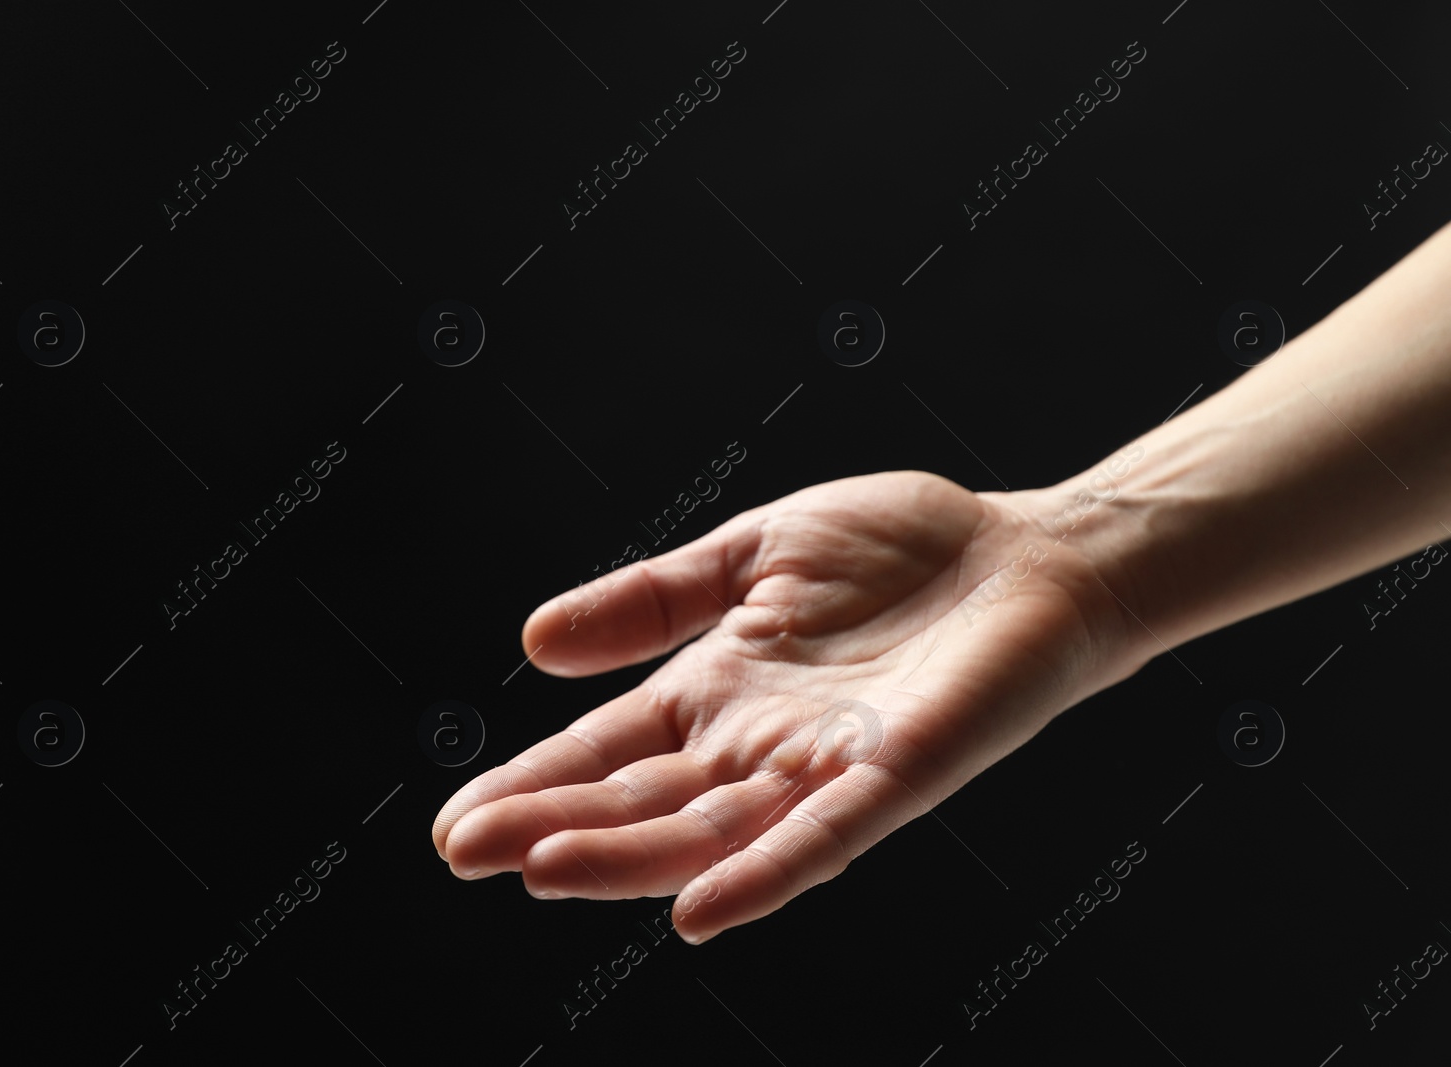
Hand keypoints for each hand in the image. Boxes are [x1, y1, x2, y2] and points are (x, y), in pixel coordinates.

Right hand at [431, 470, 1149, 942]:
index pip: (608, 748)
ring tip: (541, 869)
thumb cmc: (899, 551)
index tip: (455, 824)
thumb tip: (533, 641)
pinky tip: (702, 910)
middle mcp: (760, 742)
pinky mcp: (896, 772)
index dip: (534, 783)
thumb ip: (655, 599)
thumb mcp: (751, 552)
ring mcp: (824, 764)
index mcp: (720, 688)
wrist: (1027, 556)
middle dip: (554, 825)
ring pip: (711, 827)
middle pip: (641, 799)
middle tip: (464, 852)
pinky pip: (825, 836)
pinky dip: (765, 873)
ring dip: (629, 856)